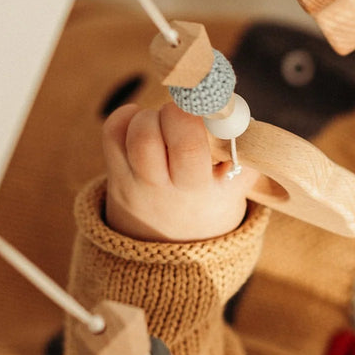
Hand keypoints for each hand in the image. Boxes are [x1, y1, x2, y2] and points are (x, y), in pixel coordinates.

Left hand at [102, 102, 259, 241]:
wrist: (168, 245)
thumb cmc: (210, 198)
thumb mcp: (236, 184)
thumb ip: (241, 148)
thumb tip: (230, 108)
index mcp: (215, 190)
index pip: (227, 150)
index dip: (222, 122)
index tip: (220, 117)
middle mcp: (179, 189)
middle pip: (184, 140)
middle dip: (185, 112)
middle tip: (187, 113)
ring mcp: (144, 183)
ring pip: (143, 134)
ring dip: (153, 115)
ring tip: (162, 121)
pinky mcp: (118, 172)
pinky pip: (113, 132)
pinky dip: (125, 116)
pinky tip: (139, 121)